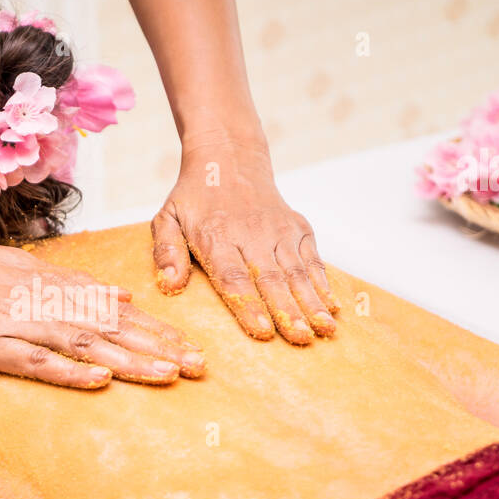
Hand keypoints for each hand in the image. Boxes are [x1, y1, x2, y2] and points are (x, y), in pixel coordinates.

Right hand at [0, 225, 204, 388]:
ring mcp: (17, 323)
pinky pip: (34, 360)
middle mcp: (43, 302)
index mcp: (54, 286)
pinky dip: (68, 369)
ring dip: (128, 360)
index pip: (116, 311)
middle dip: (158, 348)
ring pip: (83, 342)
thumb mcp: (25, 269)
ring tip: (167, 376)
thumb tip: (122, 295)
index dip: (158, 330)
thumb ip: (74, 284)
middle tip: (200, 367)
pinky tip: (98, 381)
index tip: (193, 348)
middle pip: (111, 328)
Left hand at [151, 137, 338, 343]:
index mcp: (216, 236)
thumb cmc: (195, 198)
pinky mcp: (297, 227)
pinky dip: (323, 282)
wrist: (229, 159)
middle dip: (288, 312)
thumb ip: (166, 252)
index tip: (263, 331)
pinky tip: (332, 306)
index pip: (233, 277)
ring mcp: (278, 230)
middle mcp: (252, 233)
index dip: (249, 305)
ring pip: (296, 271)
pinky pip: (312, 258)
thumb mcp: (168, 218)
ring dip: (312, 303)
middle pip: (271, 279)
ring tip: (324, 329)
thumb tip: (169, 285)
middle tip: (301, 339)